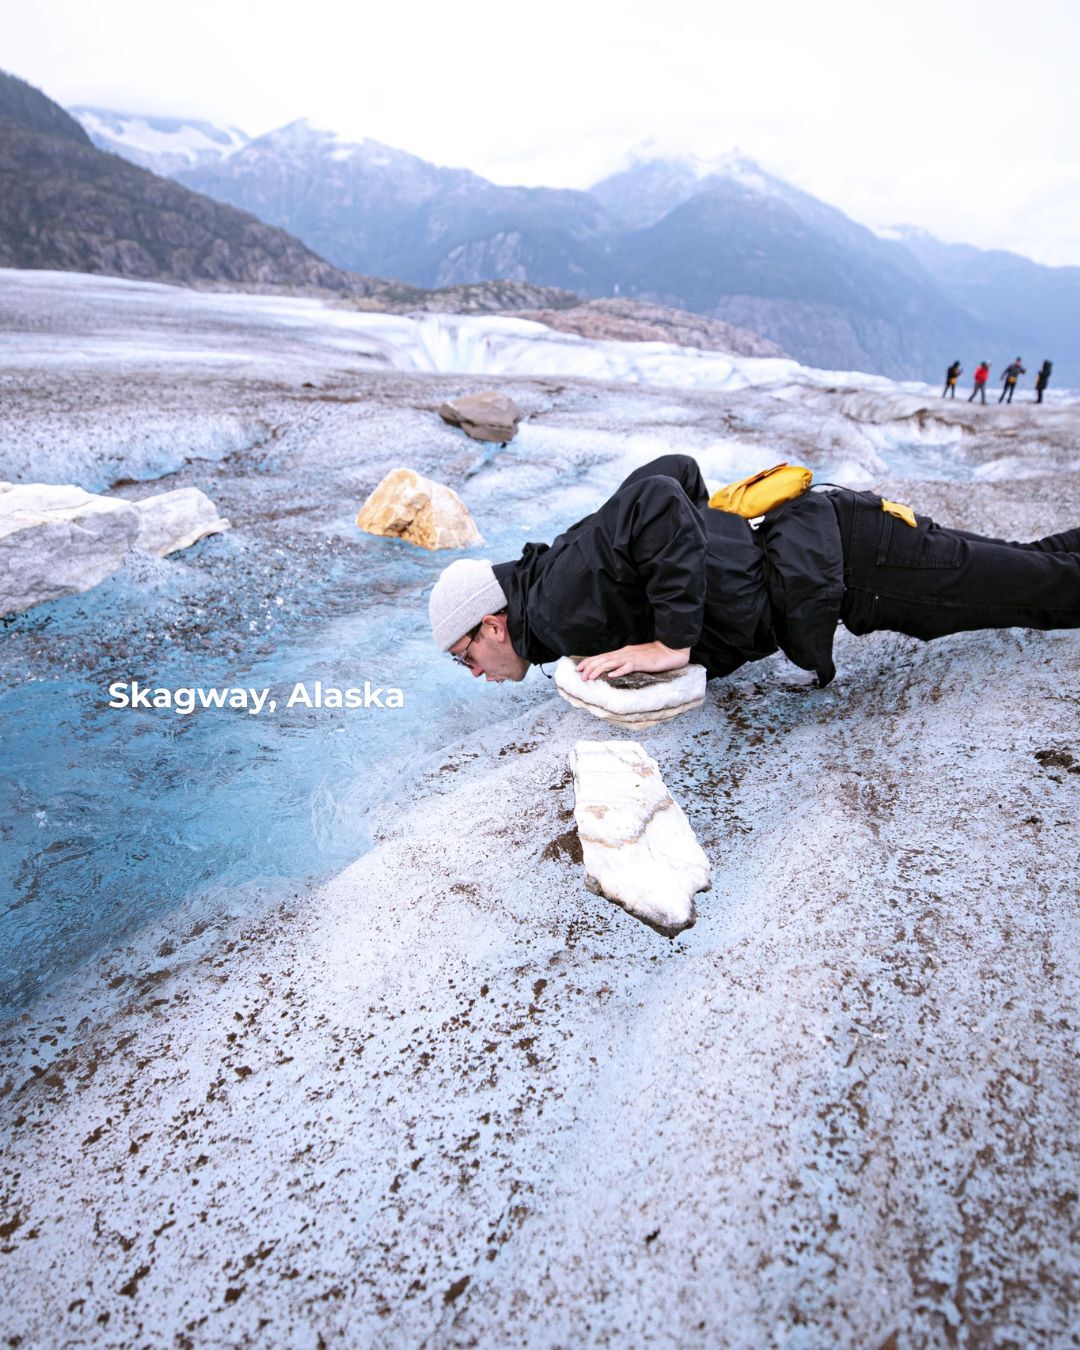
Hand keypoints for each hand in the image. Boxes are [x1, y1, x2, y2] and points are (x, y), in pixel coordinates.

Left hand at [576, 642, 690, 680]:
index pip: (602, 656)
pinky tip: (611, 676)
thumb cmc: (653, 655)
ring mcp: (632, 658)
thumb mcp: (635, 658)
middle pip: (603, 659)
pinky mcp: (641, 663)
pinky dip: (619, 671)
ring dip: (599, 670)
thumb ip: (624, 662)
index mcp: (622, 652)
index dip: (589, 662)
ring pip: (611, 663)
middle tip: (580, 676)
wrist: (670, 649)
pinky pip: (628, 667)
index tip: (578, 668)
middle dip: (590, 668)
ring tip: (590, 678)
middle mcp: (624, 653)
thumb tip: (611, 669)